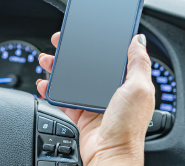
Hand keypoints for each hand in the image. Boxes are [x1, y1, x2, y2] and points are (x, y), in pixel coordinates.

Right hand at [36, 33, 154, 164]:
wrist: (110, 156)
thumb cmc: (128, 127)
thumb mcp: (139, 88)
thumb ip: (139, 62)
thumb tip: (138, 39)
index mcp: (128, 82)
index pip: (111, 55)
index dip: (97, 41)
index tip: (84, 31)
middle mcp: (111, 91)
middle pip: (87, 64)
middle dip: (71, 52)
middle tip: (59, 42)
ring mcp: (94, 103)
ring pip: (72, 78)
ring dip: (57, 67)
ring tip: (46, 60)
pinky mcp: (80, 115)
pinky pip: (62, 98)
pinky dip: (51, 90)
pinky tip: (45, 83)